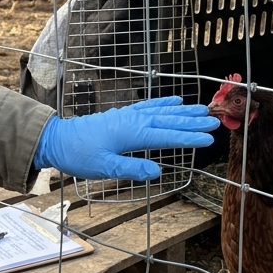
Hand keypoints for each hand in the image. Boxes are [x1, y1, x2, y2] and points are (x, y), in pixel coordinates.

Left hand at [34, 96, 218, 180]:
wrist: (57, 139)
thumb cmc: (78, 155)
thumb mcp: (103, 168)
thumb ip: (130, 170)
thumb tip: (156, 172)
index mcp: (131, 134)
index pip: (166, 136)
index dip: (189, 138)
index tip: (208, 138)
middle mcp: (133, 120)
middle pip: (169, 120)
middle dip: (193, 121)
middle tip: (215, 121)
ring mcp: (128, 115)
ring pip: (162, 111)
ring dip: (184, 111)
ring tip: (203, 110)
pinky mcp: (123, 115)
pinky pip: (149, 106)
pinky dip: (164, 103)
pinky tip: (176, 101)